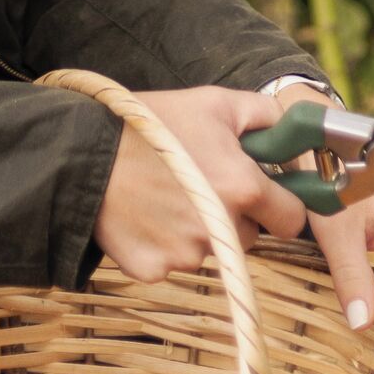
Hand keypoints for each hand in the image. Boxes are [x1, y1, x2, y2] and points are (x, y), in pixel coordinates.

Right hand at [92, 86, 308, 278]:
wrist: (81, 154)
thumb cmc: (152, 124)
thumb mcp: (213, 102)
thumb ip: (265, 115)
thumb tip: (292, 136)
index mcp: (243, 188)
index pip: (293, 218)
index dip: (281, 204)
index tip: (265, 194)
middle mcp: (221, 230)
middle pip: (250, 235)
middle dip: (235, 214)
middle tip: (201, 183)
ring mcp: (186, 255)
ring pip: (211, 249)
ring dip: (199, 229)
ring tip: (165, 194)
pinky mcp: (154, 270)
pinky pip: (172, 262)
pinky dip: (162, 243)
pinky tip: (144, 214)